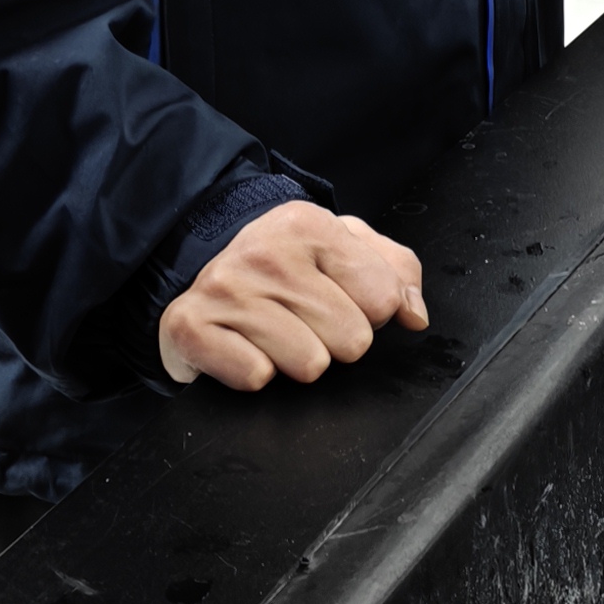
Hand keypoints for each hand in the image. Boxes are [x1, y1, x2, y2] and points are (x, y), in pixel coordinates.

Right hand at [157, 199, 428, 391]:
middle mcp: (265, 252)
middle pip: (352, 341)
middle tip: (304, 320)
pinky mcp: (191, 325)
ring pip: (309, 364)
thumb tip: (413, 316)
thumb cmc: (282, 259)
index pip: (383, 299)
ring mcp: (225, 289)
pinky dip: (253, 371)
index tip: (341, 299)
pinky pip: (256, 377)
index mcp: (310, 226)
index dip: (370, 310)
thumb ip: (395, 271)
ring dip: (295, 359)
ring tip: (274, 333)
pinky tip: (244, 346)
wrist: (197, 257)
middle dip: (334, 339)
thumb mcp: (343, 246)